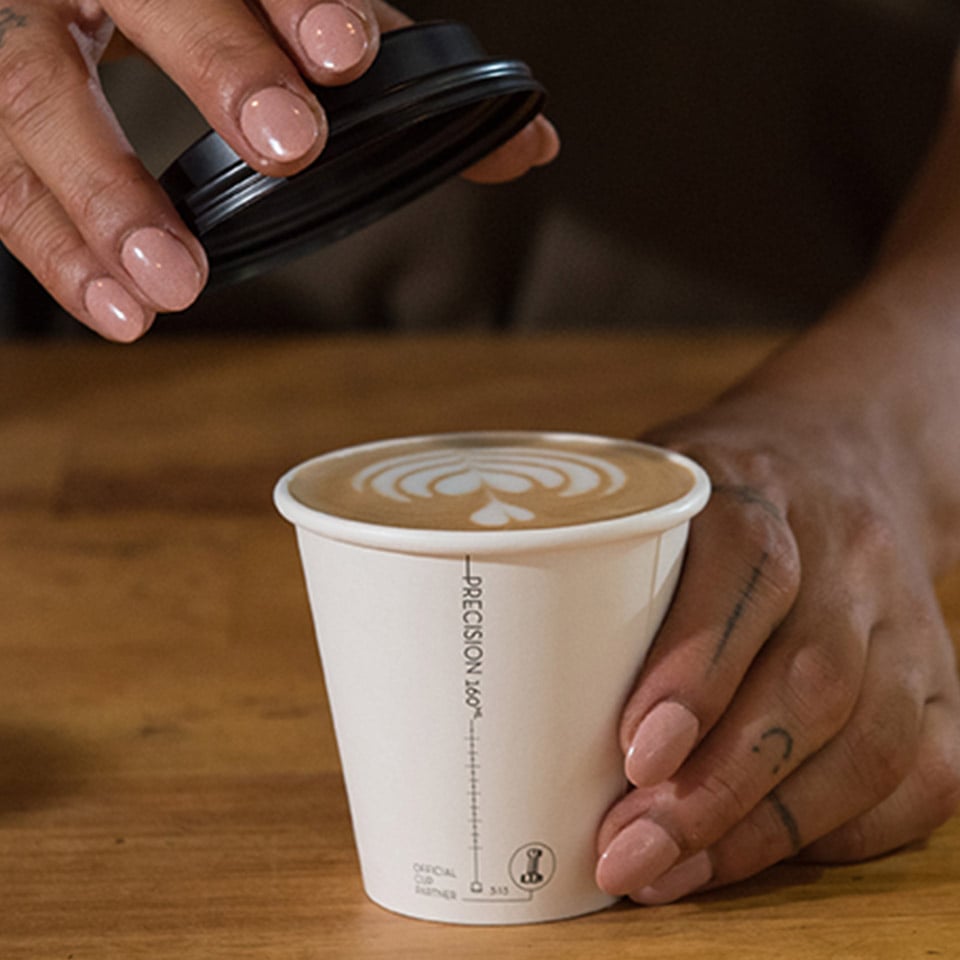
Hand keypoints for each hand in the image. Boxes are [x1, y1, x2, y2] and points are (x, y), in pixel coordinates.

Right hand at [0, 2, 557, 340]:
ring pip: (36, 98)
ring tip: (176, 283)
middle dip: (217, 67)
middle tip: (287, 149)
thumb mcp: (287, 16)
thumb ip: (386, 71)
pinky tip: (119, 311)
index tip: (348, 59)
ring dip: (107, 196)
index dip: (296, 2)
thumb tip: (530, 145)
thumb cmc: (197, 8)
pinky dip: (57, 250)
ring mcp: (18, 30)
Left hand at [595, 390, 959, 903]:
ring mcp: (906, 620)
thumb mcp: (656, 488)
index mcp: (763, 486)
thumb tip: (503, 669)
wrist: (847, 453)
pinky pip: (920, 773)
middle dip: (717, 784)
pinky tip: (754, 852)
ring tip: (671, 870)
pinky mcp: (940, 678)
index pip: (749, 566)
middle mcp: (850, 553)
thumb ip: (598, 558)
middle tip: (630, 848)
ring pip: (869, 740)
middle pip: (811, 678)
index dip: (696, 666)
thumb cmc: (720, 488)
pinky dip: (836, 832)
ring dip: (765, 826)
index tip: (636, 751)